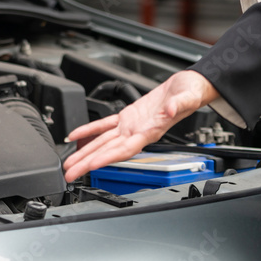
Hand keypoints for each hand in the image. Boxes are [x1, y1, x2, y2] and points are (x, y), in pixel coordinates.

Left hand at [62, 71, 219, 182]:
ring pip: (103, 141)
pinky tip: (75, 136)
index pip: (126, 149)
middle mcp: (138, 132)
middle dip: (88, 163)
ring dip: (85, 152)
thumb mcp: (188, 97)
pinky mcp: (127, 115)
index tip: (92, 165)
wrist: (190, 86)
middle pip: (109, 151)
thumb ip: (179, 105)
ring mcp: (131, 125)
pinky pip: (104, 125)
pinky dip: (89, 130)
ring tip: (69, 163)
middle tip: (70, 174)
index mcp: (151, 131)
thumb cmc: (191, 93)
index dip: (108, 158)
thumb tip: (169, 110)